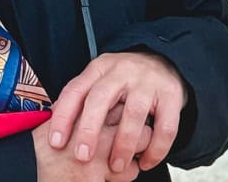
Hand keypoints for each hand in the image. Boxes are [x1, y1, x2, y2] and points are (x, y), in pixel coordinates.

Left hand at [46, 51, 187, 175]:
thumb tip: (56, 124)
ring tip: (115, 167)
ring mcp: (147, 82)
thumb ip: (83, 97)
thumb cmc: (125, 79)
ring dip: (123, 144)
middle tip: (82, 156)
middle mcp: (121, 71)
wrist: (165, 61)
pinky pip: (164, 127)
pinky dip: (155, 149)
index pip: (75, 90)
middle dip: (89, 130)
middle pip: (100, 99)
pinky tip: (146, 163)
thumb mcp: (101, 79)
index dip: (63, 117)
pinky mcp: (171, 96)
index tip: (55, 142)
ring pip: (133, 115)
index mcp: (99, 68)